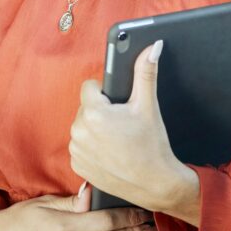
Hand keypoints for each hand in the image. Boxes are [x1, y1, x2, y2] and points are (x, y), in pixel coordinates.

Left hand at [69, 41, 199, 221]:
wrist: (155, 184)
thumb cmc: (152, 145)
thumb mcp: (148, 106)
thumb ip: (145, 72)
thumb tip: (153, 46)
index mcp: (94, 112)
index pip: (90, 87)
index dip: (106, 93)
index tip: (119, 104)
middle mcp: (79, 131)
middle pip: (86, 107)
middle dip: (102, 111)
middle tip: (123, 123)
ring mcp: (76, 150)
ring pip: (83, 126)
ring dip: (96, 128)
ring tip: (118, 139)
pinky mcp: (77, 165)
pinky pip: (81, 146)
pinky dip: (93, 147)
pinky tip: (111, 153)